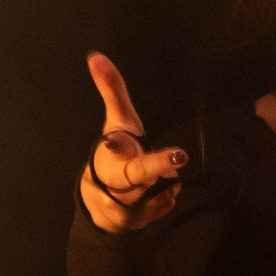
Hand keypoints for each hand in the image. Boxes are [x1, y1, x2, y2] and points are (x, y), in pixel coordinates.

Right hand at [80, 53, 185, 231]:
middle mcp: (116, 186)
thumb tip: (95, 55)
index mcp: (109, 159)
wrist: (99, 201)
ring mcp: (128, 206)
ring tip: (153, 174)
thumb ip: (112, 91)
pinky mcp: (141, 220)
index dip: (116, 147)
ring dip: (165, 180)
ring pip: (163, 190)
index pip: (115, 153)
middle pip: (143, 176)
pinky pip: (167, 203)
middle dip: (158, 166)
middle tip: (179, 155)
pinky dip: (165, 195)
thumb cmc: (114, 153)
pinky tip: (153, 191)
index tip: (113, 140)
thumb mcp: (115, 122)